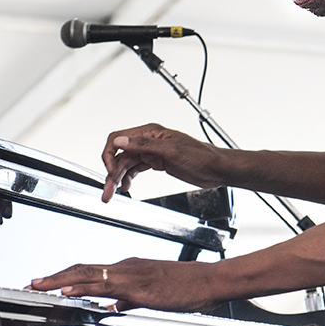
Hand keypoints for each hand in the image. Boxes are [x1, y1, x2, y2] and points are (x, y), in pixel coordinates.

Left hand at [28, 258, 215, 311]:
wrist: (210, 281)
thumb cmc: (188, 286)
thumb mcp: (155, 293)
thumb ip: (132, 299)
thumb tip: (116, 306)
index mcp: (130, 268)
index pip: (90, 269)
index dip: (66, 276)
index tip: (46, 283)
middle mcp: (126, 266)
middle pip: (82, 268)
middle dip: (54, 276)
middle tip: (31, 282)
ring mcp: (131, 274)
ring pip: (87, 273)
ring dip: (59, 280)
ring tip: (38, 285)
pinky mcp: (138, 287)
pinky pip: (105, 286)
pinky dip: (82, 287)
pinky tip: (67, 291)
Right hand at [101, 124, 224, 201]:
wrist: (217, 169)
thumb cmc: (201, 157)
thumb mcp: (171, 151)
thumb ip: (145, 146)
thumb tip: (121, 141)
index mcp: (150, 133)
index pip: (118, 139)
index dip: (109, 155)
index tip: (110, 171)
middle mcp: (149, 141)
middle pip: (120, 155)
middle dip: (112, 173)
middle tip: (107, 192)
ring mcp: (153, 152)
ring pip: (127, 164)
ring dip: (118, 178)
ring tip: (113, 193)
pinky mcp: (158, 162)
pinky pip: (136, 168)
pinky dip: (129, 177)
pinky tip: (127, 186)